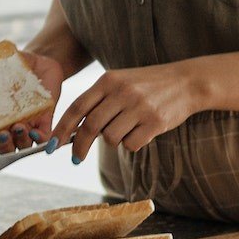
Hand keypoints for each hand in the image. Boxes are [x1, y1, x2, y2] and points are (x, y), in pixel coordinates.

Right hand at [0, 48, 64, 151]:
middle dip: (2, 145)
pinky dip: (40, 139)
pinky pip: (44, 138)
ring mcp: (26, 125)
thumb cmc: (11, 68)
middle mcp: (7, 126)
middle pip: (2, 148)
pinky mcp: (45, 121)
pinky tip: (35, 131)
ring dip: (19, 141)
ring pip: (21, 145)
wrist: (39, 63)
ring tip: (18, 127)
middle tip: (1, 134)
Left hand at [51, 61, 204, 160]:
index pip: (77, 107)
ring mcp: (139, 107)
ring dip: (113, 141)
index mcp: (108, 80)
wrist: (186, 82)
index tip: (53, 146)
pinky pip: (131, 144)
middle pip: (90, 126)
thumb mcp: (120, 82)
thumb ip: (99, 101)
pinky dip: (131, 144)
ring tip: (126, 130)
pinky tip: (141, 132)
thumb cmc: (147, 85)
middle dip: (79, 147)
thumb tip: (74, 131)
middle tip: (76, 158)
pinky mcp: (155, 122)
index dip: (62, 128)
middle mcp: (122, 92)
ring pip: (111, 138)